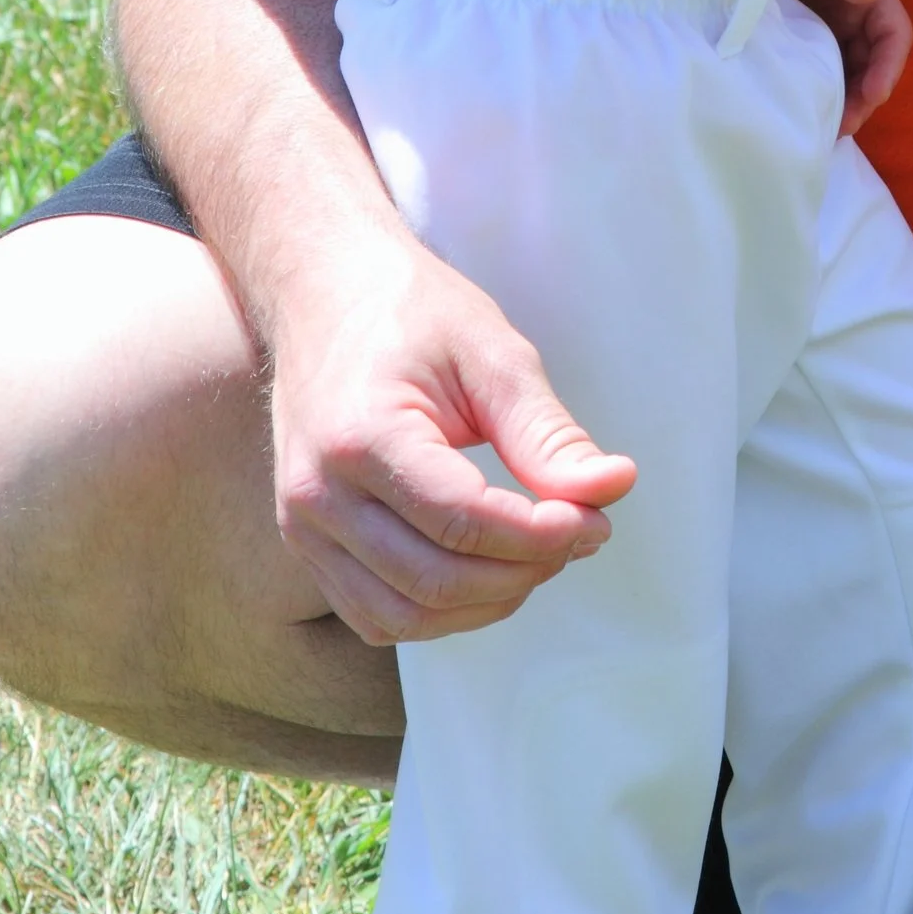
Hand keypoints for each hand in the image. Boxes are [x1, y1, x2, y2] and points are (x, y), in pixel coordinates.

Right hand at [265, 235, 635, 648]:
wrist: (327, 297)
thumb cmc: (407, 313)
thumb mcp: (491, 354)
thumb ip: (547, 433)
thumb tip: (609, 488)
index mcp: (361, 437)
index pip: (462, 522)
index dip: (540, 536)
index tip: (593, 518)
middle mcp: (319, 493)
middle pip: (435, 580)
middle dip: (524, 571)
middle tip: (578, 532)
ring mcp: (303, 526)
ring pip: (404, 616)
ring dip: (486, 603)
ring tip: (536, 554)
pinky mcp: (307, 544)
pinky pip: (374, 616)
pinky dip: (439, 612)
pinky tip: (484, 571)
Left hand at [780, 0, 910, 134]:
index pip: (893, 35)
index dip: (888, 68)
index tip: (873, 95)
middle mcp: (856, 13)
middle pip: (871, 65)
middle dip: (862, 99)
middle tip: (840, 127)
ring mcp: (829, 24)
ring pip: (846, 71)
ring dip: (841, 101)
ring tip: (822, 129)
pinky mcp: (803, 30)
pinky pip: (816, 65)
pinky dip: (814, 88)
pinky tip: (799, 108)